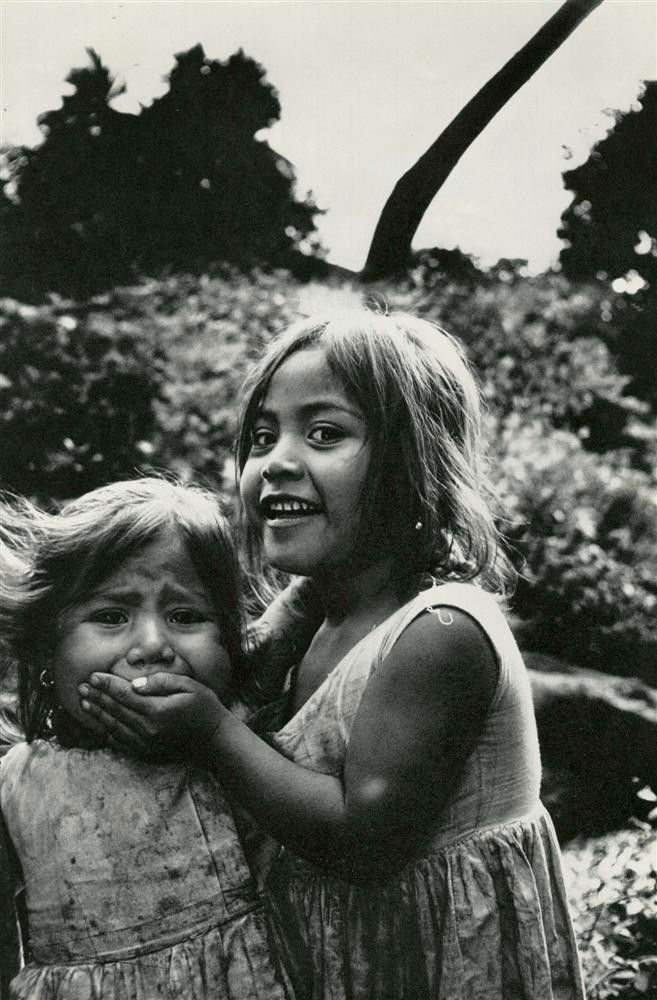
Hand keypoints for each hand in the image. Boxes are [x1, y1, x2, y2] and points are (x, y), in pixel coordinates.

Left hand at [79, 673, 226, 760]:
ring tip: (85, 702)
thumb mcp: (189, 685)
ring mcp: (146, 743)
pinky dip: (107, 731)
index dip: (107, 684)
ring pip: (114, 726)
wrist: (215, 739)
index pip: (124, 694)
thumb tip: (135, 684)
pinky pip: (121, 742)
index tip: (94, 675)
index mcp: (157, 710)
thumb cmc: (205, 707)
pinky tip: (100, 723)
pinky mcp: (147, 752)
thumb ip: (161, 682)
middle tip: (82, 686)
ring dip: (98, 713)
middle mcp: (147, 729)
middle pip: (115, 710)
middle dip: (97, 696)